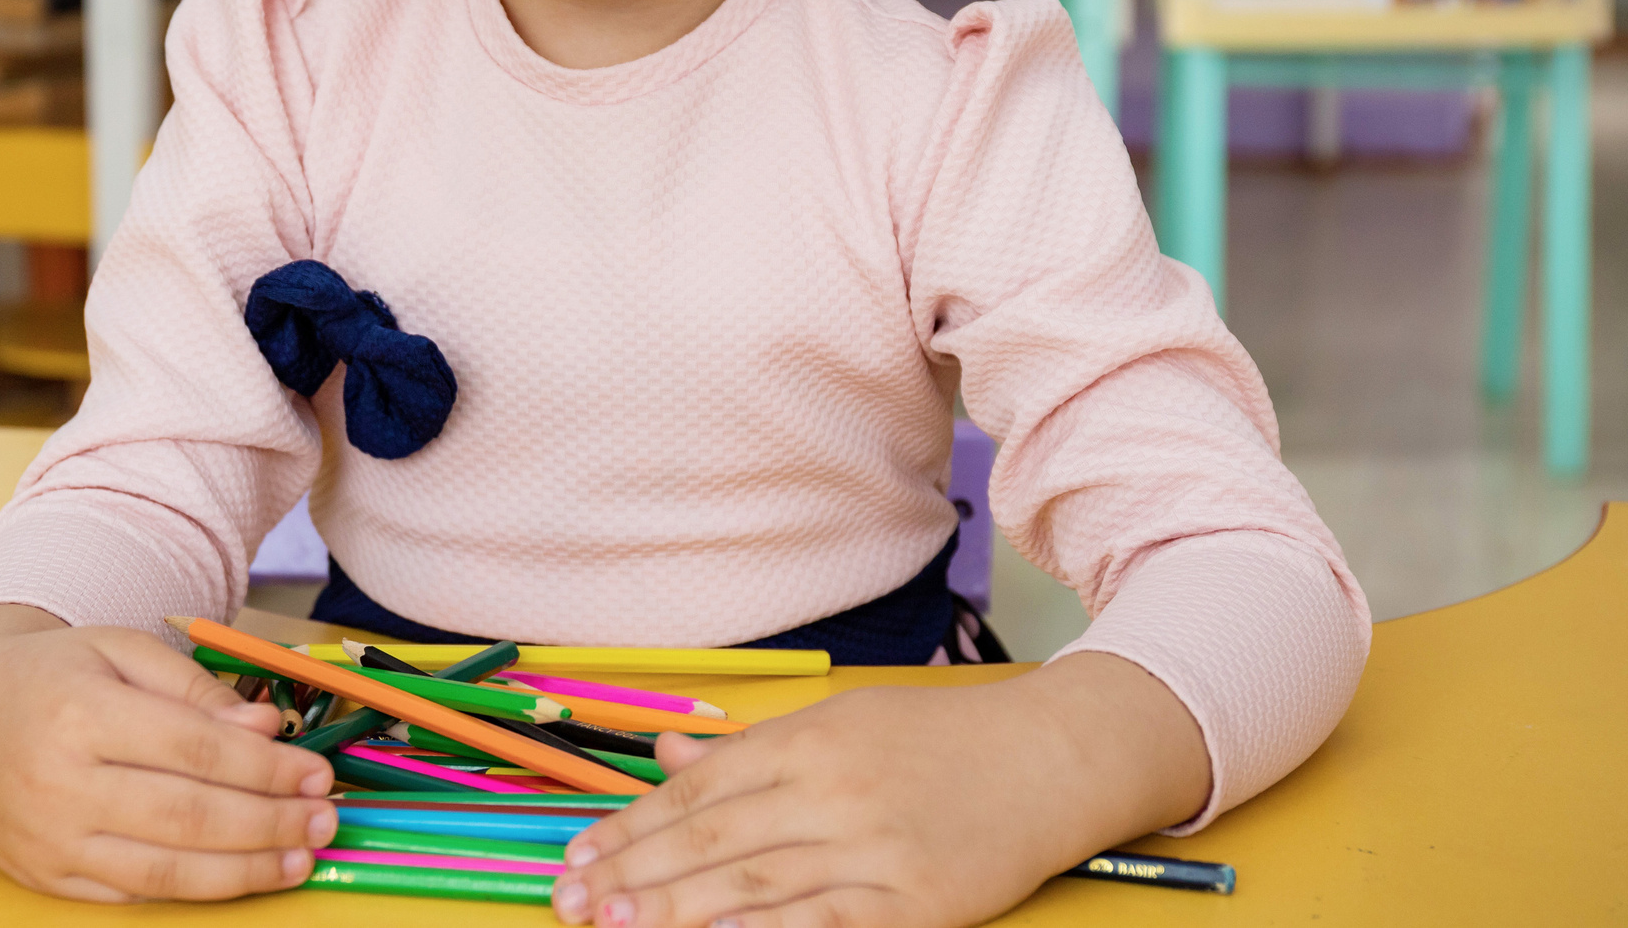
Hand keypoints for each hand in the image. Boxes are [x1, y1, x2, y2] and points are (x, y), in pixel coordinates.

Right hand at [0, 604, 336, 902]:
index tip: (317, 772)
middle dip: (269, 823)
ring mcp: (49, 840)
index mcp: (81, 713)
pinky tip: (237, 874)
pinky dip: (191, 889)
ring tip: (299, 858)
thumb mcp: (119, 650)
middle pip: (188, 817)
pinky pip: (130, 894)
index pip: (195, 751)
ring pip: (164, 871)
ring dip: (244, 871)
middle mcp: (59, 784)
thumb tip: (268, 730)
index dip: (266, 768)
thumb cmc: (51, 675)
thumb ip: (195, 688)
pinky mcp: (43, 878)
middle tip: (325, 819)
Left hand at [550, 652, 1210, 927]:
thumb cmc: (944, 738)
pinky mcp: (917, 900)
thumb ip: (752, 748)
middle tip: (573, 903)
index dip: (632, 826)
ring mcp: (875, 846)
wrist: (1053, 755)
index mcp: (809, 738)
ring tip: (616, 925)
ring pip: (756, 882)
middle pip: (713, 837)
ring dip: (678, 909)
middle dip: (634, 874)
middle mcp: (833, 788)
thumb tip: (668, 757)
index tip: (579, 856)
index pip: (698, 787)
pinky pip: (828, 922)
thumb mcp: (843, 721)